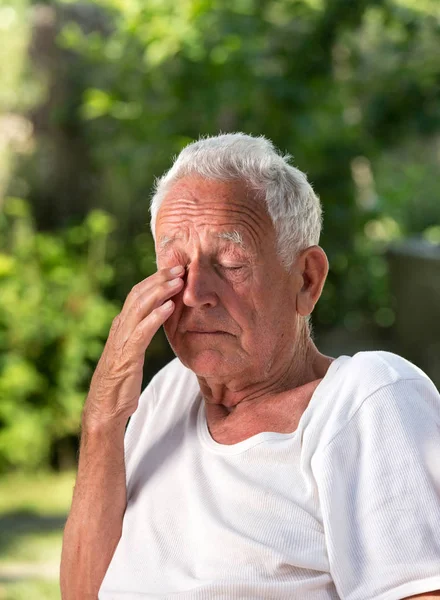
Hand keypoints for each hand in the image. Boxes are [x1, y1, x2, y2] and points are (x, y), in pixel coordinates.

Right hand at [82, 265, 184, 429]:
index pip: (138, 293)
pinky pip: (142, 332)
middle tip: (180, 268)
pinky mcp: (127, 356)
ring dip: (160, 292)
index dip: (156, 279)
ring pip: (139, 308)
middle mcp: (120, 327)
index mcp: (122, 324)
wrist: (104, 407)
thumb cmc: (121, 380)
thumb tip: (156, 316)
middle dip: (160, 279)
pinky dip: (155, 318)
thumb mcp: (132, 350)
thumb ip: (141, 331)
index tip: (175, 270)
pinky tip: (169, 308)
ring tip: (178, 282)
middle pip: (139, 294)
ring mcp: (122, 340)